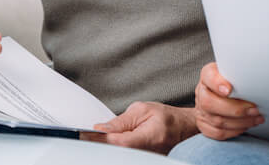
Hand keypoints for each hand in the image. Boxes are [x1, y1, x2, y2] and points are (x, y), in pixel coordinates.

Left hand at [82, 101, 198, 153]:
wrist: (183, 128)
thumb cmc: (166, 117)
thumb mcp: (143, 110)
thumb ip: (121, 121)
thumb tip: (101, 128)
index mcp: (150, 136)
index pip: (120, 142)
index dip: (101, 139)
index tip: (85, 134)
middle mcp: (149, 153)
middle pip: (117, 153)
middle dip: (100, 144)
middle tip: (85, 136)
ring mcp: (147, 159)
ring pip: (119, 156)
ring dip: (106, 148)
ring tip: (94, 139)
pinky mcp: (143, 161)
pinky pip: (124, 157)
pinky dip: (113, 151)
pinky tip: (106, 144)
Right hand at [194, 63, 262, 139]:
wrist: (216, 95)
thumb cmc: (231, 81)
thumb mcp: (233, 72)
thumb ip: (239, 74)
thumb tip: (256, 79)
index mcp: (207, 75)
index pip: (208, 76)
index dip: (217, 84)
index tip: (229, 90)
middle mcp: (201, 92)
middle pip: (209, 103)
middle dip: (236, 109)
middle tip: (255, 109)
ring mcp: (200, 111)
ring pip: (217, 121)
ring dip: (241, 122)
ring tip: (257, 118)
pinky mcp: (204, 125)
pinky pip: (219, 133)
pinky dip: (235, 131)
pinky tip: (247, 125)